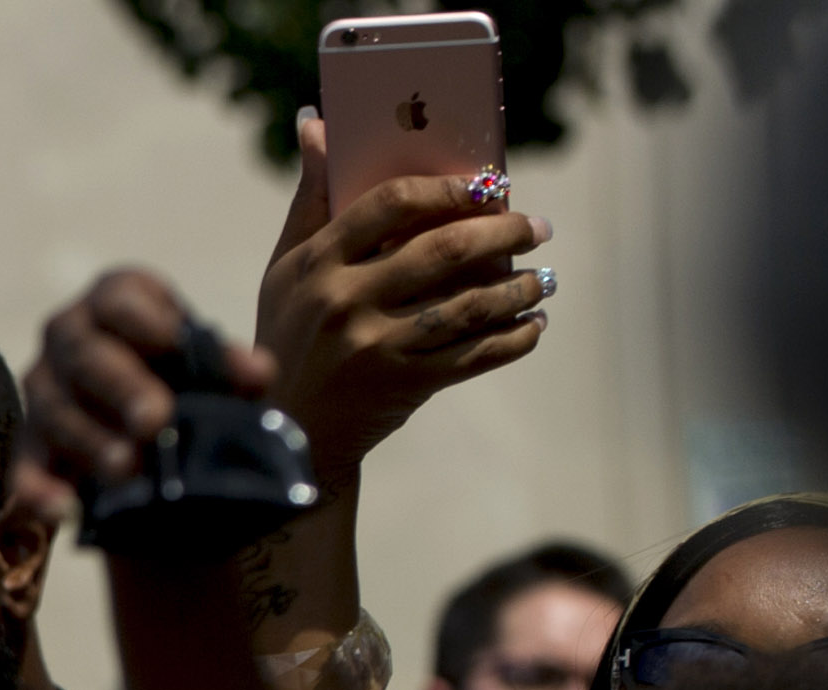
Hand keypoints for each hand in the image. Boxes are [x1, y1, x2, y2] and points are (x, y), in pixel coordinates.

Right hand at [17, 268, 277, 528]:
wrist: (144, 420)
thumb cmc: (180, 376)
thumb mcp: (205, 363)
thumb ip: (227, 366)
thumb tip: (258, 373)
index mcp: (114, 301)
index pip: (120, 299)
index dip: (144, 320)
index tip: (173, 343)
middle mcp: (68, 336)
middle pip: (86, 357)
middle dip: (120, 388)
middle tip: (155, 421)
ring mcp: (43, 390)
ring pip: (54, 412)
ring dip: (90, 442)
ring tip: (127, 471)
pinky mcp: (29, 443)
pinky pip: (24, 467)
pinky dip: (38, 490)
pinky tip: (63, 511)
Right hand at [251, 110, 552, 484]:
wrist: (290, 430)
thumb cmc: (291, 334)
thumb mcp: (286, 267)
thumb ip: (311, 198)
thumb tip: (316, 121)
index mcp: (319, 262)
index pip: (393, 201)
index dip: (451, 187)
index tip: (491, 184)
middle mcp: (346, 301)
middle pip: (445, 248)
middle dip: (505, 230)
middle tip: (537, 225)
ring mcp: (376, 346)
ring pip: (471, 303)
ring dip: (520, 286)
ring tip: (541, 277)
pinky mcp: (403, 385)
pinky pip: (476, 354)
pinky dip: (514, 337)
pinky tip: (532, 324)